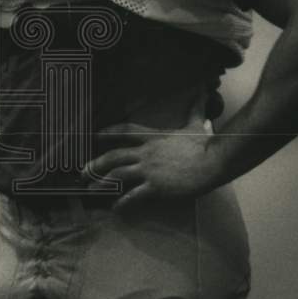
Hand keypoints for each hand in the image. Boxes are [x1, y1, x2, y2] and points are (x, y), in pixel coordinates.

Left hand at [83, 101, 223, 211]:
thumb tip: (203, 89)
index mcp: (153, 137)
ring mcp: (149, 170)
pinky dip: (123, 203)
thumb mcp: (196, 123)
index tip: (93, 135)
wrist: (214, 162)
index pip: (124, 131)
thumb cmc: (206, 144)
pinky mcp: (156, 187)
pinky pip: (134, 196)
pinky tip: (115, 209)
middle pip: (113, 155)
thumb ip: (195, 107)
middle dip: (96, 163)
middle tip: (83, 170)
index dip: (107, 132)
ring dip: (102, 182)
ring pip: (118, 174)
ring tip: (91, 189)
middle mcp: (146, 153)